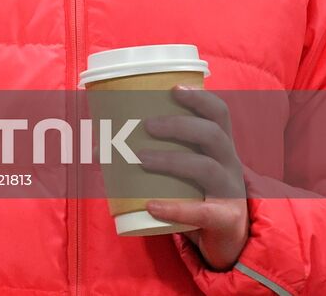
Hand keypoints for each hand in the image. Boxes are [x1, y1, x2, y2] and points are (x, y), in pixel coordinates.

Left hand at [141, 85, 249, 269]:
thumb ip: (149, 150)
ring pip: (207, 168)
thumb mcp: (183, 166)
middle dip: (179, 126)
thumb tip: (94, 143)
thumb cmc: (197, 191)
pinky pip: (203, 213)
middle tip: (147, 125)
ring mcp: (231, 192)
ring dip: (172, 160)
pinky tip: (152, 205)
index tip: (173, 89)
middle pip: (213, 135)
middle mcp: (229, 164)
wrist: (228, 235)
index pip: (219, 114)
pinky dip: (175, 209)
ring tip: (141, 158)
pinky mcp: (225, 219)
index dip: (200, 98)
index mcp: (220, 145)